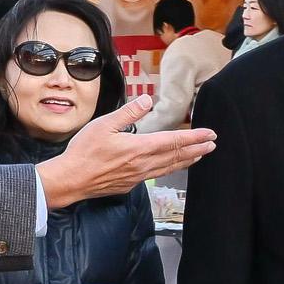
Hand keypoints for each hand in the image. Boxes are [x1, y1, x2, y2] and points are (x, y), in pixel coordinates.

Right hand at [35, 102, 214, 207]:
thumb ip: (128, 113)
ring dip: (187, 160)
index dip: (194, 137)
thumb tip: (147, 100)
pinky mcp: (130, 184)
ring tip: (200, 155)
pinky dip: (171, 168)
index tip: (210, 134)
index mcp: (139, 147)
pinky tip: (171, 166)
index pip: (174, 141)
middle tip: (212, 144)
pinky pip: (157, 174)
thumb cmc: (84, 152)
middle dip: (197, 149)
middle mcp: (143, 164)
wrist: (71, 179)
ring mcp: (138, 176)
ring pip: (169, 167)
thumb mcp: (104, 125)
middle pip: (177, 156)